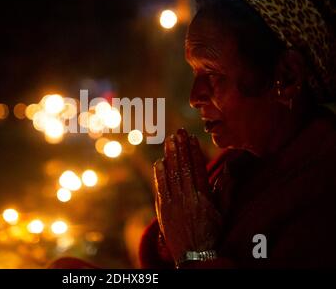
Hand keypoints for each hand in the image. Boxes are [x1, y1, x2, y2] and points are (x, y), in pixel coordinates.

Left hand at [154, 128, 220, 261]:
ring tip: (169, 141)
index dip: (194, 151)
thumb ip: (225, 189)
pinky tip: (159, 162)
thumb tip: (229, 169)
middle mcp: (187, 197)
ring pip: (171, 174)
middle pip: (183, 167)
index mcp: (203, 196)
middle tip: (178, 131)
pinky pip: (160, 188)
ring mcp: (173, 203)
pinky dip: (159, 174)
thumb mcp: (223, 212)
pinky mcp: (163, 209)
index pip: (197, 168)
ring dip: (170, 156)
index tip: (191, 137)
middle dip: (180, 147)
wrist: (194, 256)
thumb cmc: (211, 233)